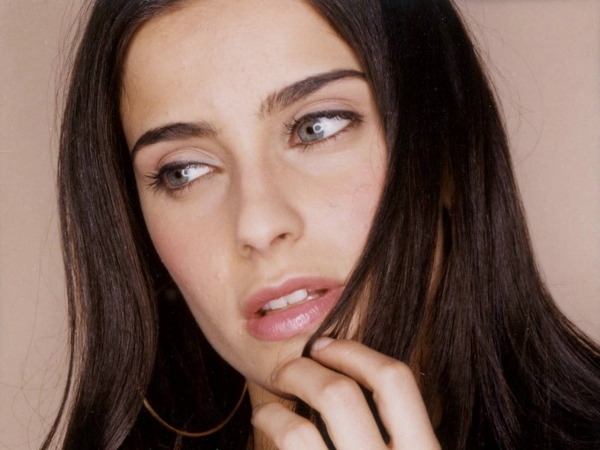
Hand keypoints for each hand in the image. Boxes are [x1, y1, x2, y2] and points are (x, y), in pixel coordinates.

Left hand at [251, 338, 439, 448]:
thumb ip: (396, 434)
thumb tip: (354, 374)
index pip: (395, 380)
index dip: (355, 353)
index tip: (325, 345)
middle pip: (344, 390)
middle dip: (309, 365)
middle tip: (292, 363)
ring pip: (321, 405)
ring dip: (291, 380)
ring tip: (277, 382)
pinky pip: (294, 436)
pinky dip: (272, 417)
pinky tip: (264, 416)